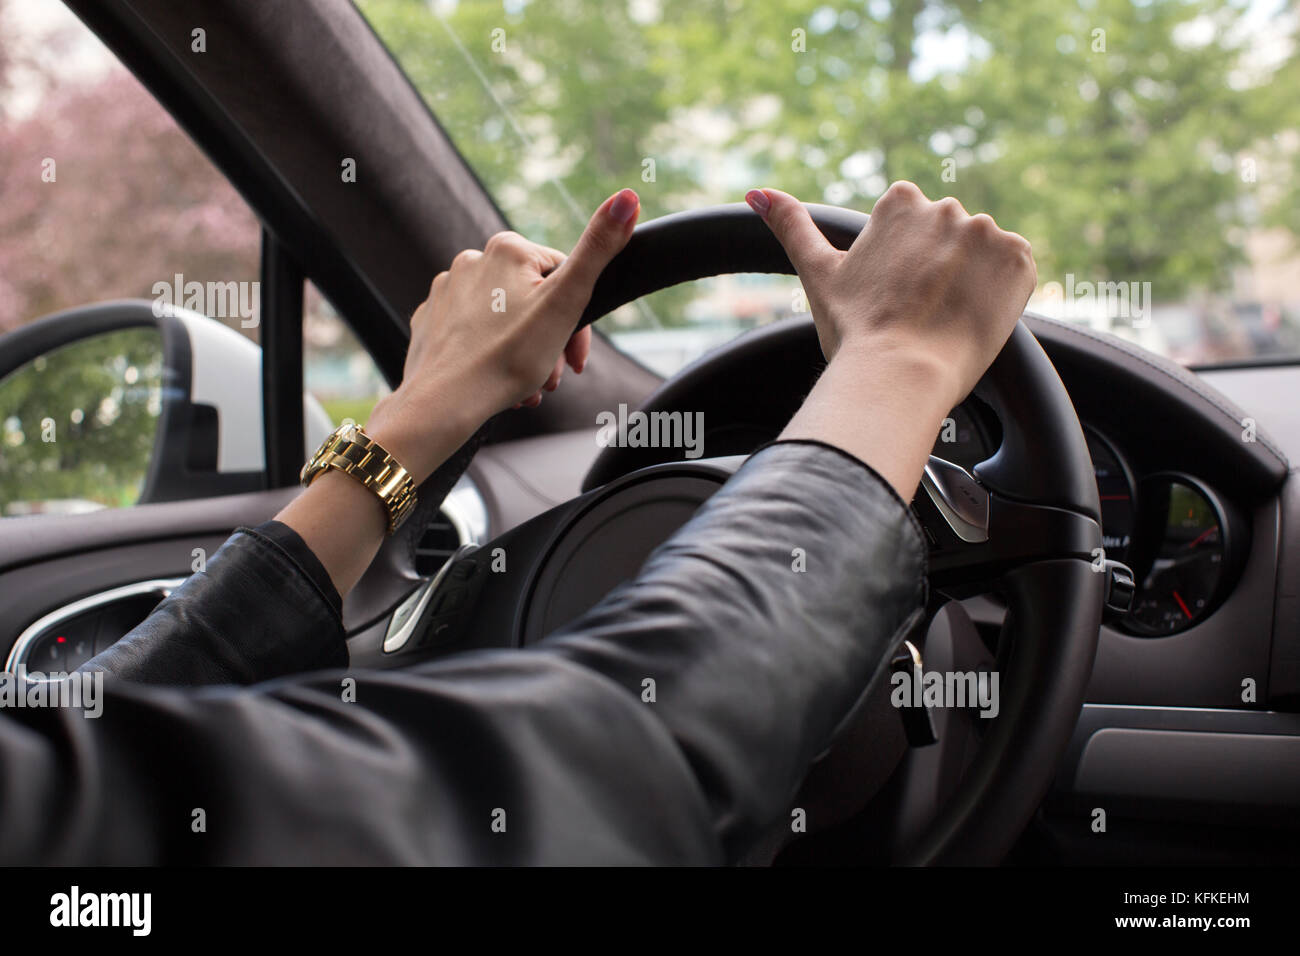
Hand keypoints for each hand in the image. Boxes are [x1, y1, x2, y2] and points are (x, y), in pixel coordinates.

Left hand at [366, 188, 640, 481]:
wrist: (443, 403)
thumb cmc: (507, 358)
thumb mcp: (566, 302)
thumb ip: (598, 249)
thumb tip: (628, 197)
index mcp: (508, 249)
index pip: (563, 278)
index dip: (578, 322)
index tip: (576, 359)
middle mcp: (472, 260)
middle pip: (533, 302)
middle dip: (550, 344)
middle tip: (552, 379)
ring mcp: (446, 291)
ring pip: (503, 322)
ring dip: (523, 355)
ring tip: (526, 386)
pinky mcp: (431, 322)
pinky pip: (472, 336)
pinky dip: (490, 358)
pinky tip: (496, 383)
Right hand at [746, 181, 1034, 409]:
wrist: (901, 373)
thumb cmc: (855, 329)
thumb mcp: (818, 273)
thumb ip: (792, 226)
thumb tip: (757, 192)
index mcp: (900, 202)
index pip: (911, 228)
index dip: (903, 268)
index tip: (895, 296)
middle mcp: (946, 206)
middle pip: (948, 241)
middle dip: (938, 273)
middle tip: (918, 316)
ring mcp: (987, 232)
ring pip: (981, 258)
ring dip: (970, 284)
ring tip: (945, 321)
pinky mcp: (1019, 260)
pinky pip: (1015, 272)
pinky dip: (1001, 294)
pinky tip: (973, 318)